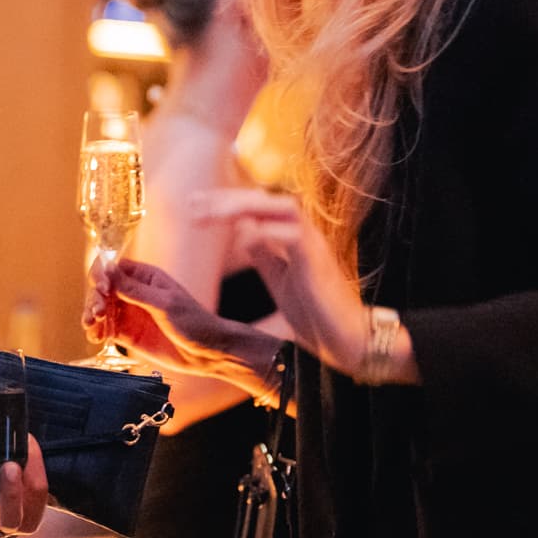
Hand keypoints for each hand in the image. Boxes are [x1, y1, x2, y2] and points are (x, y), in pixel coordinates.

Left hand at [0, 430, 47, 536]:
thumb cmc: (4, 493)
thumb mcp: (23, 483)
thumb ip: (26, 467)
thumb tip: (24, 439)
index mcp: (25, 517)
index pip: (37, 497)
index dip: (36, 469)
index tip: (29, 444)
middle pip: (10, 518)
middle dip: (11, 493)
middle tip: (11, 467)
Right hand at [85, 258, 270, 384]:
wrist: (208, 353)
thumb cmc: (193, 321)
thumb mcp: (164, 303)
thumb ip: (135, 290)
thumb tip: (108, 271)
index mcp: (145, 277)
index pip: (113, 268)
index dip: (101, 275)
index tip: (101, 289)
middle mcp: (134, 293)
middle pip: (102, 289)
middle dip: (95, 299)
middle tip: (97, 315)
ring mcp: (130, 314)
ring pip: (101, 309)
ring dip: (91, 316)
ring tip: (91, 327)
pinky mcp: (128, 334)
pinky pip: (106, 329)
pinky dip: (97, 332)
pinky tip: (96, 337)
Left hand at [193, 189, 367, 374]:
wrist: (344, 339)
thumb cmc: (313, 310)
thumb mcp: (278, 276)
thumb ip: (262, 252)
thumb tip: (240, 229)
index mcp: (292, 232)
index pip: (257, 204)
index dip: (225, 199)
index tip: (193, 203)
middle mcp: (304, 231)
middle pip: (266, 199)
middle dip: (228, 198)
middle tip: (194, 205)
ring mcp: (314, 244)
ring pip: (283, 207)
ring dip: (244, 206)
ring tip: (213, 213)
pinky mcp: (318, 263)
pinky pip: (295, 236)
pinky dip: (268, 232)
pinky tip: (244, 238)